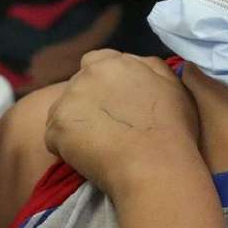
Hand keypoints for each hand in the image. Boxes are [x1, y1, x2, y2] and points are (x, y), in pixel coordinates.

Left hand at [44, 51, 201, 197]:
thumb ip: (152, 68)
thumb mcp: (173, 86)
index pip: (95, 61)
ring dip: (74, 125)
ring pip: (62, 111)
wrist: (154, 165)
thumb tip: (138, 63)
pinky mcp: (57, 126)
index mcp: (116, 62)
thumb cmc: (172, 129)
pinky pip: (54, 137)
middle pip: (77, 86)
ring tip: (96, 147)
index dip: (101, 83)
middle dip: (86, 103)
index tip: (111, 104)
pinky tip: (87, 159)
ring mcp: (69, 99)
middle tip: (105, 129)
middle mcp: (88, 74)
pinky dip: (65, 148)